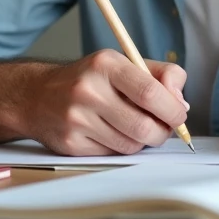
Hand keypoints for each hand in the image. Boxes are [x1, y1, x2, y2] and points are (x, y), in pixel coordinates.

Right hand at [26, 49, 188, 156]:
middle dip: (162, 132)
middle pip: (143, 126)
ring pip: (131, 145)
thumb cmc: (90, 79)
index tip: (179, 115)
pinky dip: (121, 147)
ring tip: (136, 126)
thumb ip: (160, 75)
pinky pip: (112, 155)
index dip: (172, 109)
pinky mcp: (71, 144)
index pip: (149, 92)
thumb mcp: (124, 63)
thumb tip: (181, 104)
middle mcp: (88, 91)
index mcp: (105, 65)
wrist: (37, 95)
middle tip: (163, 127)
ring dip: (142, 141)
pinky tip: (112, 133)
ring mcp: (77, 119)